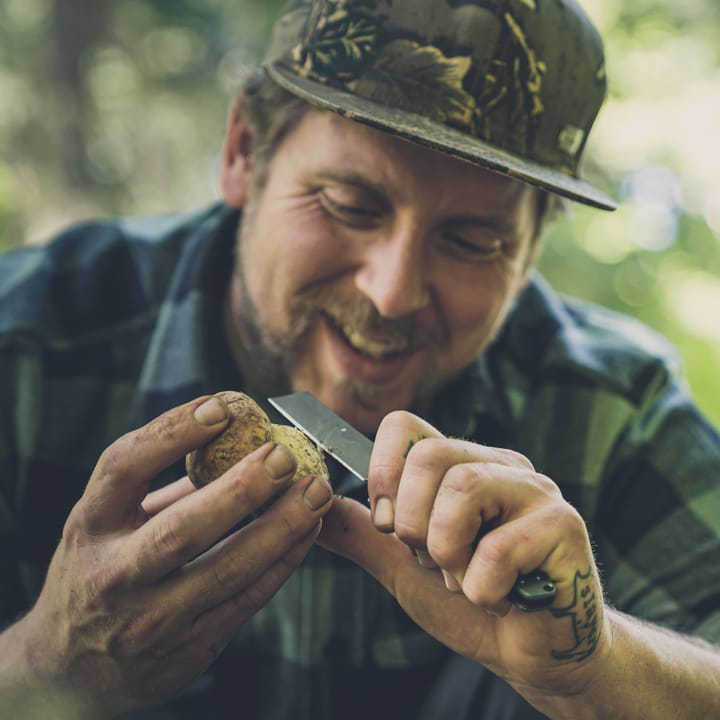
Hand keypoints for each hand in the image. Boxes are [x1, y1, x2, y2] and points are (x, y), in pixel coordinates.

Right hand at [11, 396, 332, 716]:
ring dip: (280, 528)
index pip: (123, 469)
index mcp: (90, 527)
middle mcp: (113, 576)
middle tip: (286, 456)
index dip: (171, 433)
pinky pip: (245, 601)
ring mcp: (148, 621)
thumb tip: (239, 436)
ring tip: (317, 492)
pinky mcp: (184, 652)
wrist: (75, 668)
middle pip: (181, 530)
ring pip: (226, 571)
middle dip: (241, 490)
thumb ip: (167, 485)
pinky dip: (282, 562)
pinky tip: (308, 531)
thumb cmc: (104, 568)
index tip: (220, 407)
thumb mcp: (110, 522)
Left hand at [318, 410, 609, 700]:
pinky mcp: (564, 526)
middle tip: (435, 560)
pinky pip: (497, 549)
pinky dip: (482, 589)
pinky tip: (503, 598)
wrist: (529, 654)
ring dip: (449, 554)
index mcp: (460, 464)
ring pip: (463, 487)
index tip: (387, 524)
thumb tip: (315, 505)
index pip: (405, 425)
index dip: (382, 471)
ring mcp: (536, 490)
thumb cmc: (468, 604)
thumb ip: (363, 534)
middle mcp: (499, 465)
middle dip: (413, 523)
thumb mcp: (402, 567)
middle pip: (429, 454)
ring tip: (469, 578)